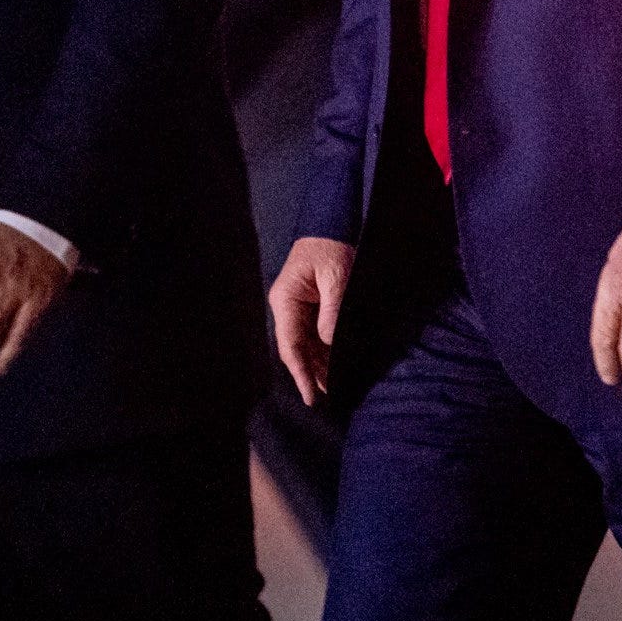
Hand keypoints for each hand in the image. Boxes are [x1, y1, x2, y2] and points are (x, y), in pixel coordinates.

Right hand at [268, 237, 354, 406]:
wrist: (331, 224)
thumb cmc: (332, 246)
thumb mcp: (336, 278)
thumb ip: (333, 313)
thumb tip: (331, 344)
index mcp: (285, 299)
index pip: (290, 345)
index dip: (301, 373)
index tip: (311, 397)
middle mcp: (286, 306)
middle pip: (296, 349)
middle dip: (311, 373)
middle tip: (329, 397)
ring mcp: (296, 306)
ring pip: (305, 344)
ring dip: (319, 364)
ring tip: (334, 386)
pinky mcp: (309, 305)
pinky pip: (314, 334)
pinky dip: (324, 350)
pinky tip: (335, 363)